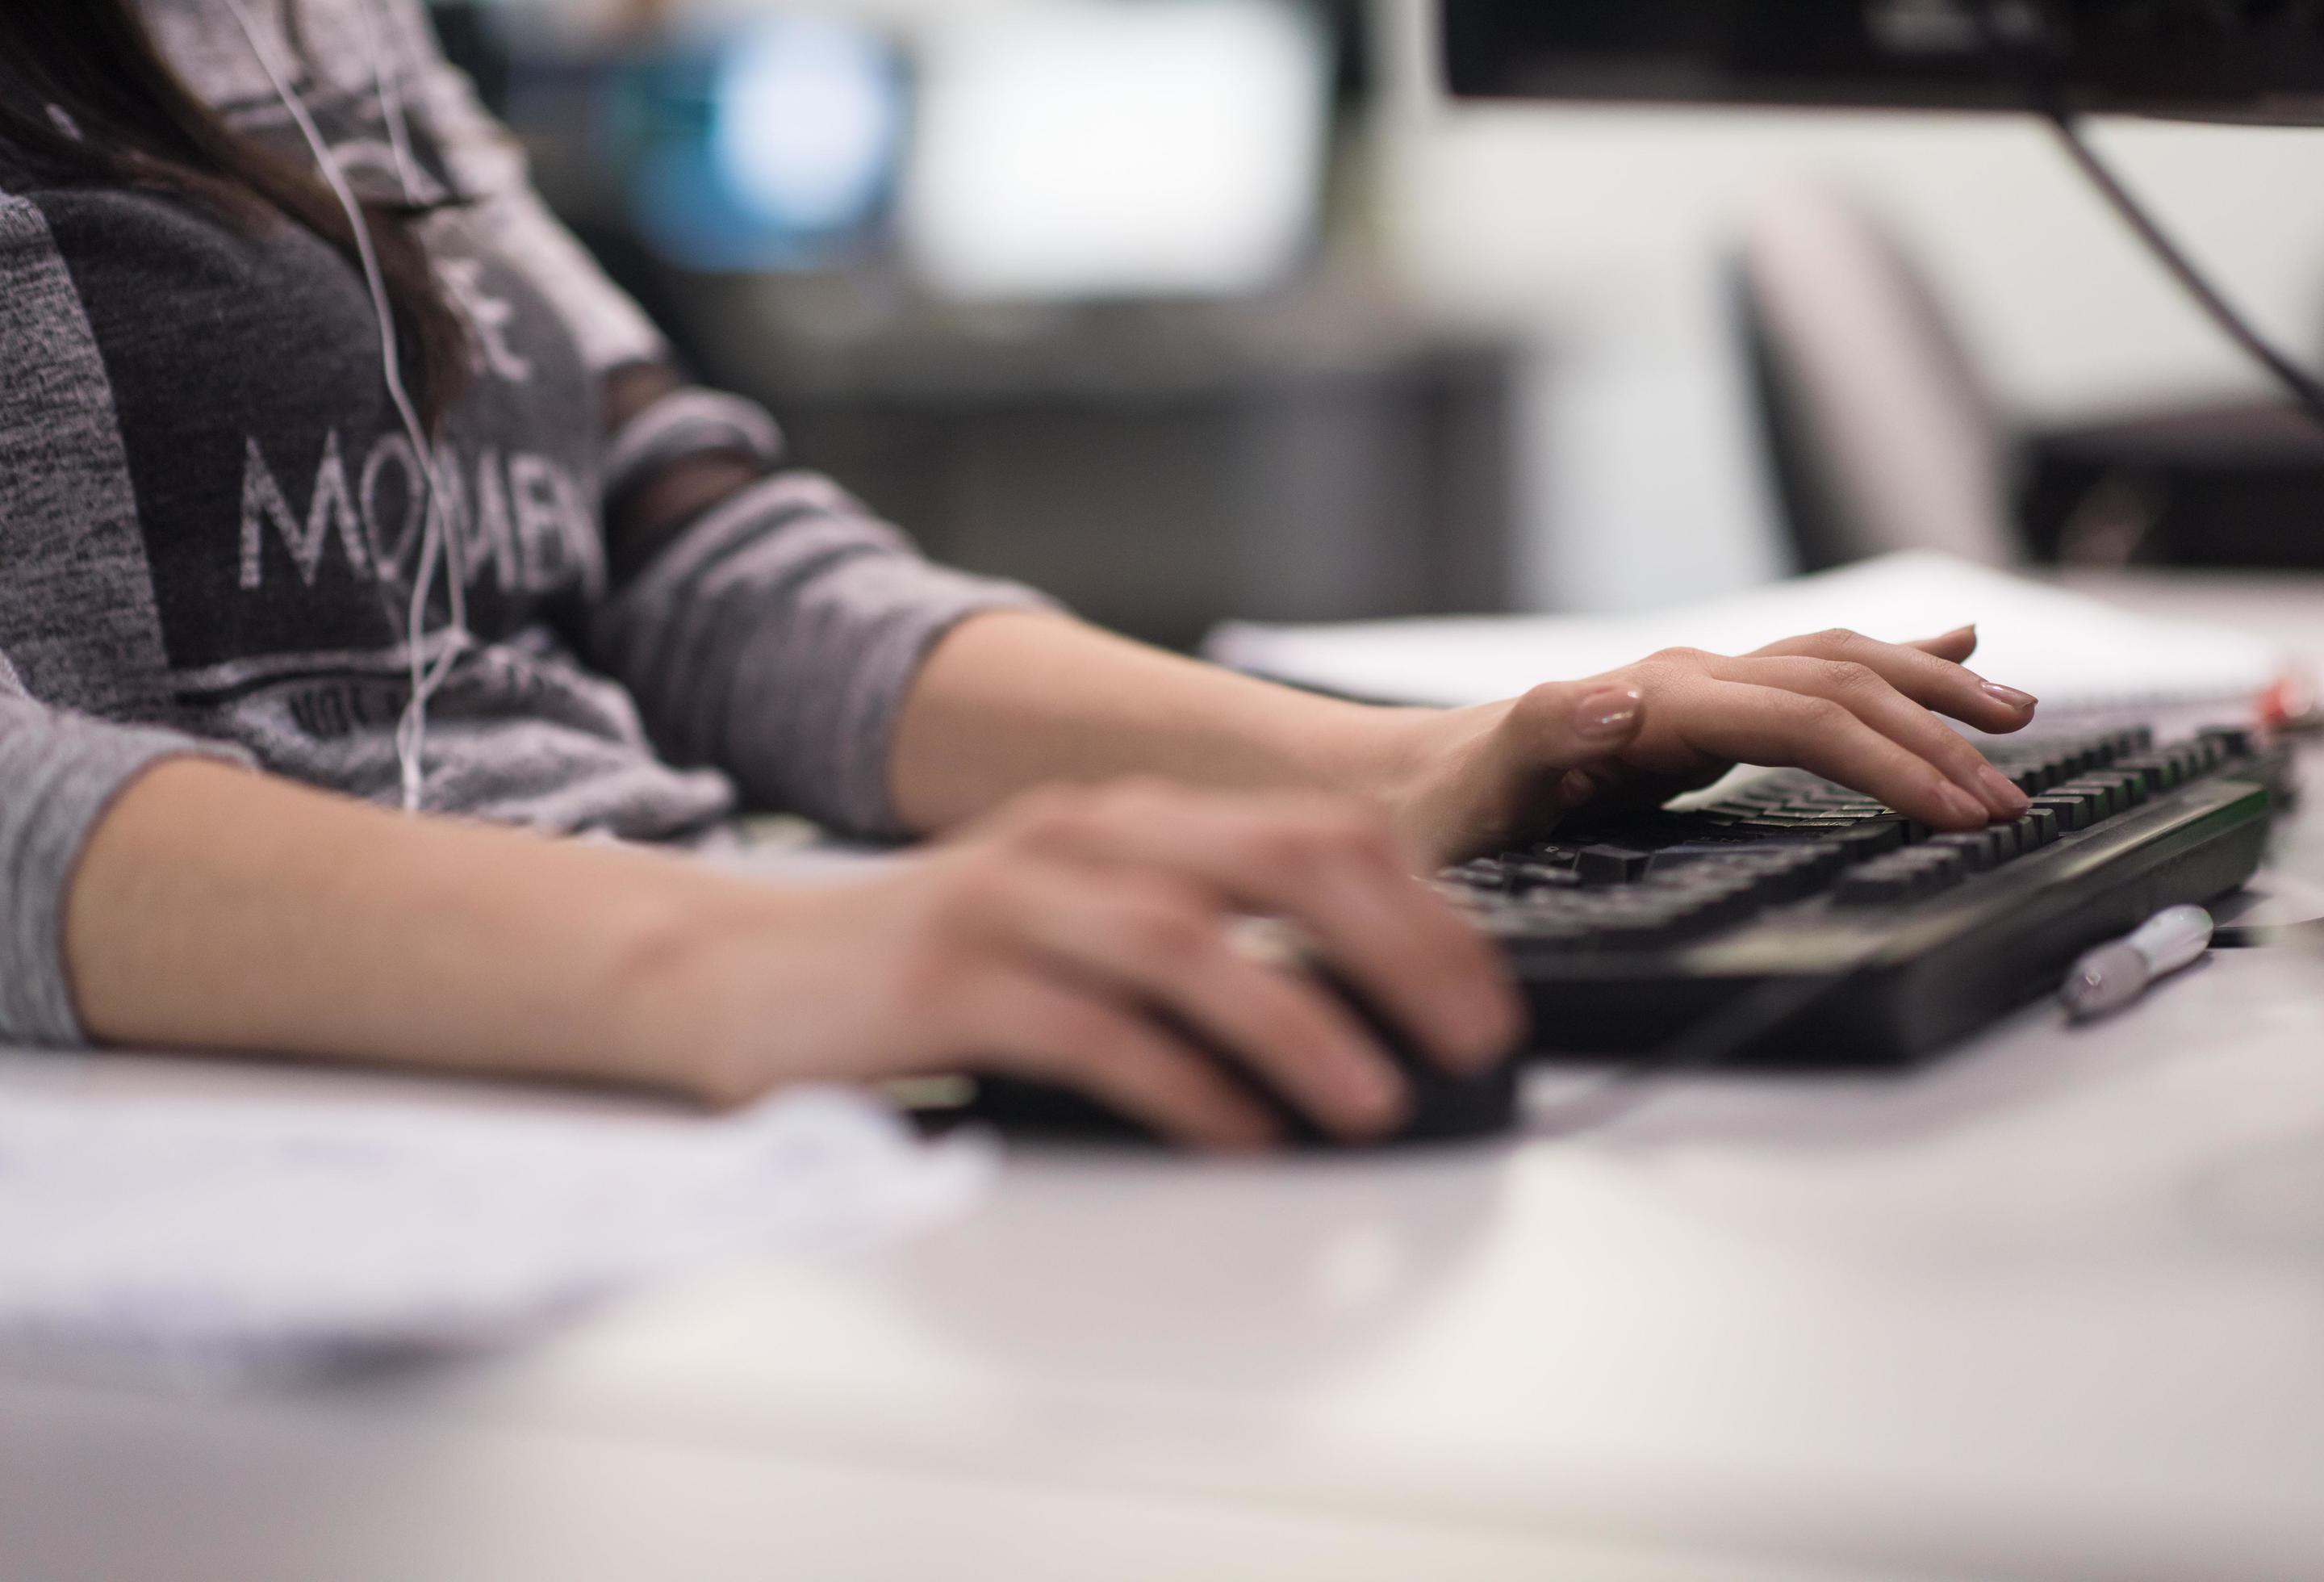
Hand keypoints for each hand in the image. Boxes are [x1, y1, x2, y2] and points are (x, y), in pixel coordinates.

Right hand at [665, 780, 1523, 1148]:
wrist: (724, 973)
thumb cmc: (916, 969)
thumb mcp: (1070, 932)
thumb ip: (1190, 953)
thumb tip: (1348, 1028)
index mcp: (1125, 822)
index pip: (1313, 833)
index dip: (1421, 909)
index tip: (1485, 996)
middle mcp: (1077, 840)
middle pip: (1277, 861)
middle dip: (1397, 949)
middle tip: (1468, 1038)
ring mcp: (1006, 901)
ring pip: (1186, 942)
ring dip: (1299, 1021)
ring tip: (1374, 1099)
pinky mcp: (943, 981)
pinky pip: (1085, 1028)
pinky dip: (1177, 1083)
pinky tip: (1237, 1134)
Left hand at [1371, 626, 2038, 865]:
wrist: (1403, 789)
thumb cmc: (1438, 812)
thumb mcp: (1473, 792)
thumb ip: (1539, 735)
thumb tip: (1621, 697)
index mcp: (1652, 701)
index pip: (1805, 719)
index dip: (1890, 761)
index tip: (1960, 809)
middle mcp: (1684, 681)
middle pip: (1841, 688)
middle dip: (1935, 739)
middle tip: (2011, 801)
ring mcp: (1696, 691)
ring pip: (1840, 668)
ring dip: (1929, 689)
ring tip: (2012, 715)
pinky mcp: (1700, 715)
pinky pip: (1815, 676)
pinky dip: (1891, 667)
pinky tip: (1946, 656)